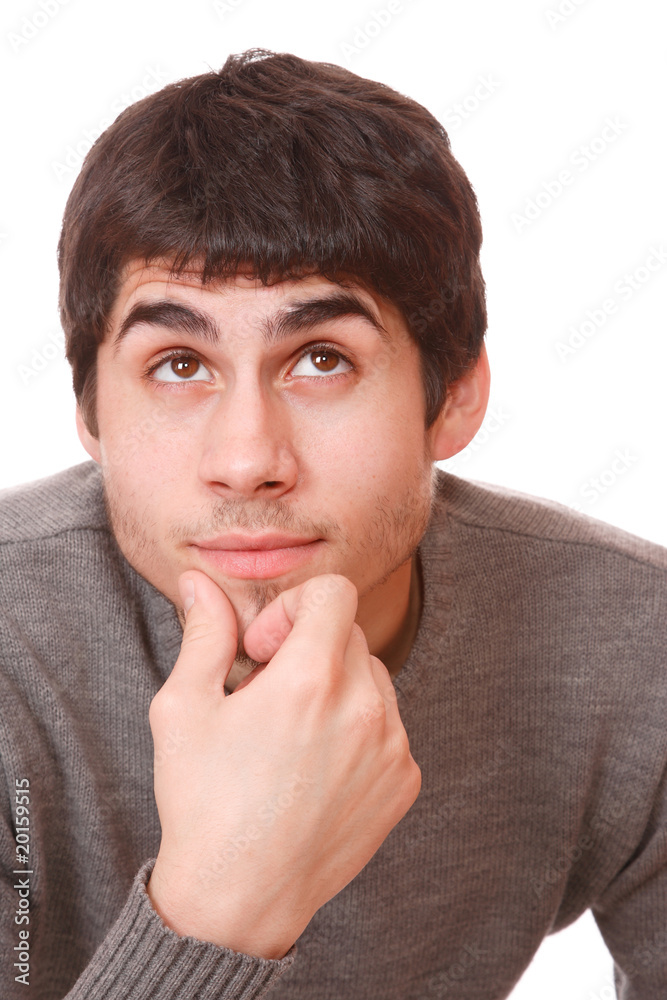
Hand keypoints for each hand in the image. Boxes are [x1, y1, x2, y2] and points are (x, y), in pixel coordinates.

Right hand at [147, 569, 420, 958]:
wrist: (238, 899)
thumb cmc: (202, 802)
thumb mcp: (185, 707)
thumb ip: (205, 633)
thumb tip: (203, 582)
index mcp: (311, 680)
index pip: (334, 592)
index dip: (292, 607)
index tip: (264, 650)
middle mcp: (365, 707)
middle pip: (349, 633)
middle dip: (308, 647)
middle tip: (267, 694)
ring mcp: (392, 747)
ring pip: (373, 677)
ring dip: (336, 686)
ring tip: (292, 735)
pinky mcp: (405, 781)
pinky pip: (389, 724)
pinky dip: (358, 728)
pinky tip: (316, 766)